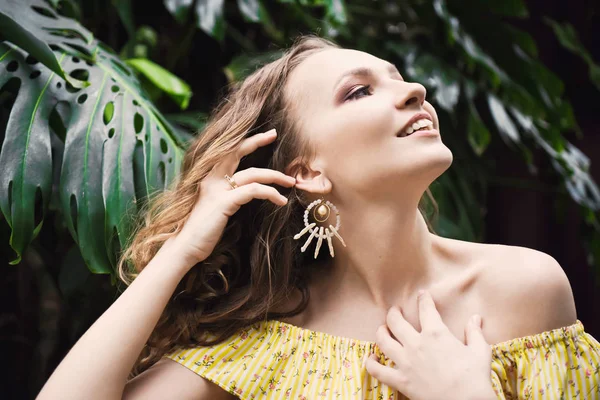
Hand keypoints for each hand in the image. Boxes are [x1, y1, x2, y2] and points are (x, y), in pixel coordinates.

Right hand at [167, 128, 295, 266]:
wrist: (185, 247)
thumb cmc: (202, 231)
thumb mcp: (216, 207)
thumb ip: (229, 195)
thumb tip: (250, 191)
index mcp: (209, 178)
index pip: (228, 152)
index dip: (246, 141)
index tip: (265, 135)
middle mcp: (211, 179)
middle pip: (236, 151)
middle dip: (257, 140)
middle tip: (274, 134)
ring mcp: (217, 190)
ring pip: (252, 174)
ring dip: (275, 176)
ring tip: (290, 183)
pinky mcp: (223, 203)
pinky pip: (253, 191)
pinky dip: (270, 193)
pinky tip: (281, 201)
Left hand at [365, 290, 494, 399]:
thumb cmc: (475, 378)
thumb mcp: (480, 351)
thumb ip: (474, 332)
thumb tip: (476, 318)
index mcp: (436, 334)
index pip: (425, 309)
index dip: (423, 299)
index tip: (422, 294)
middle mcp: (416, 344)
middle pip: (395, 321)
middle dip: (394, 312)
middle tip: (395, 310)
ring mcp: (405, 362)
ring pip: (383, 340)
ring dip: (381, 331)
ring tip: (383, 328)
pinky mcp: (400, 380)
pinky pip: (377, 370)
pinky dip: (371, 363)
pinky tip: (372, 358)